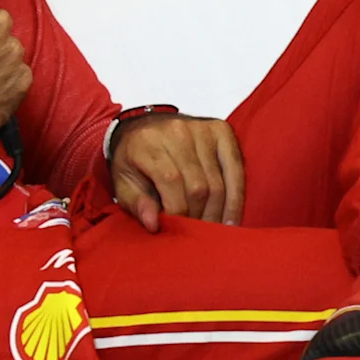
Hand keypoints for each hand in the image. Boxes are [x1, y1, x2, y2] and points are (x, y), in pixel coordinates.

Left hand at [107, 113, 245, 231]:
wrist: (147, 126)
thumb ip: (136, 204)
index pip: (171, 181)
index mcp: (147, 142)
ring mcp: (203, 129)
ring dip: (217, 213)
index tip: (177, 229)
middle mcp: (177, 131)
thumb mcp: (123, 183)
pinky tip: (231, 219)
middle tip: (196, 234)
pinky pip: (236, 170)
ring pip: (218, 182)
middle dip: (198, 216)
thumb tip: (154, 224)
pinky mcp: (222, 131)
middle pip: (198, 185)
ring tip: (212, 230)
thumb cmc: (135, 159)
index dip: (177, 210)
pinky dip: (236, 199)